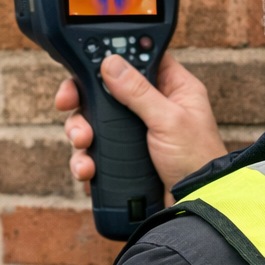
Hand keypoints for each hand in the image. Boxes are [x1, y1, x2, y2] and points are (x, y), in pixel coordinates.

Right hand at [57, 53, 226, 202]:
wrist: (196, 204)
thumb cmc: (197, 160)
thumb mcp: (168, 120)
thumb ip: (138, 91)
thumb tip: (111, 63)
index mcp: (170, 88)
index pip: (134, 60)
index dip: (108, 60)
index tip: (84, 67)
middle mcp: (149, 107)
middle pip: (104, 91)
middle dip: (83, 100)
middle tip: (66, 103)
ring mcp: (133, 134)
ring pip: (93, 122)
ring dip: (80, 131)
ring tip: (83, 142)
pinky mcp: (122, 158)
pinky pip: (93, 152)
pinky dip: (84, 160)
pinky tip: (86, 168)